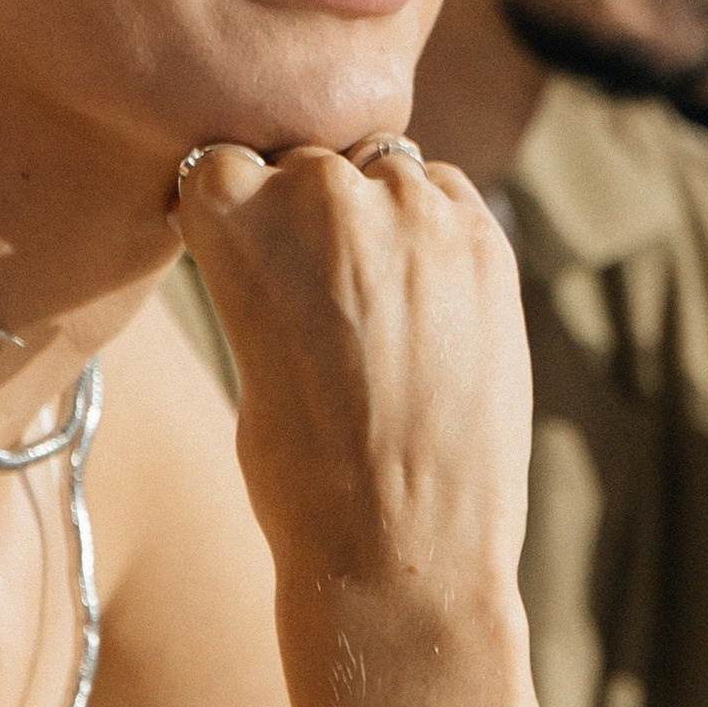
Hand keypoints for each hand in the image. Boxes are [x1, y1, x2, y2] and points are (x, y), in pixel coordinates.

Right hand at [173, 141, 531, 610]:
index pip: (221, 159)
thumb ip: (268, 256)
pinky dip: (435, 236)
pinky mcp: (486, 240)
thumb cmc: (298, 469)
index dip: (234, 211)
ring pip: (384, 171)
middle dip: (309, 214)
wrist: (399, 547)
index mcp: (236, 217)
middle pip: (308, 163)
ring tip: (380, 314)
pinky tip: (427, 314)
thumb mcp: (245, 343)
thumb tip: (308, 204)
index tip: (244, 260)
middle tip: (320, 302)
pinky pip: (447, 198)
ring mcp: (415, 211)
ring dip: (379, 218)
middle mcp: (325, 193)